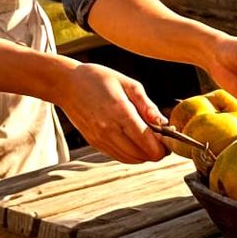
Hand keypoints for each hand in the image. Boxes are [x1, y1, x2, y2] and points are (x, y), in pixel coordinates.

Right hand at [53, 62, 168, 164]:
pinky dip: (131, 154)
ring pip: (131, 159)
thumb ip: (147, 105)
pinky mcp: (95, 143)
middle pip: (142, 155)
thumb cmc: (98, 79)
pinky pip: (119, 156)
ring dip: (144, 154)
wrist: (67, 85)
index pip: (148, 143)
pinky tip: (133, 141)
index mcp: (120, 112)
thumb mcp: (128, 83)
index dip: (164, 147)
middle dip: (157, 151)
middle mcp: (109, 129)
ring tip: (148, 139)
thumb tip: (164, 123)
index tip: (169, 139)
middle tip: (161, 139)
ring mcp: (100, 138)